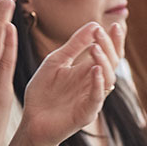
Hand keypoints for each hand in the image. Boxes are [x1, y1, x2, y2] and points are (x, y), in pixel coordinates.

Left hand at [17, 22, 109, 145]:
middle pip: (111, 63)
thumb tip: (94, 24)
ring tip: (95, 48)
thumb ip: (74, 45)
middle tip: (100, 32)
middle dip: (108, 47)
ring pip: (108, 79)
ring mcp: (92, 99)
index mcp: (87, 71)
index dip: (114, 41)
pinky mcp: (86, 113)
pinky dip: (98, 84)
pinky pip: (97, 98)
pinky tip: (94, 70)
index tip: (115, 25)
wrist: (31, 121)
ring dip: (103, 62)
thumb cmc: (43, 92)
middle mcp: (93, 84)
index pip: (108, 54)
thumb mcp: (56, 62)